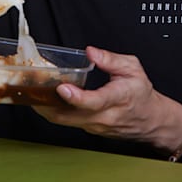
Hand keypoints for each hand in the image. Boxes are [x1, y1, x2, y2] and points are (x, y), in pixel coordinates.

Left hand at [33, 46, 181, 150]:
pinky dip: (52, 111)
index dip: (76, 97)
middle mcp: (104, 116)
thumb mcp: (133, 68)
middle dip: (47, 103)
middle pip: (69, 116)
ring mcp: (93, 126)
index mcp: (118, 98)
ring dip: (45, 107)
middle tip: (32, 87)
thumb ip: (111, 59)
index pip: (94, 102)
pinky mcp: (87, 129)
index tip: (63, 88)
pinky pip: (65, 122)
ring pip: (63, 121)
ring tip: (32, 91)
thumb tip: (91, 52)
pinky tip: (44, 99)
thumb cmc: (140, 94)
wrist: (149, 119)